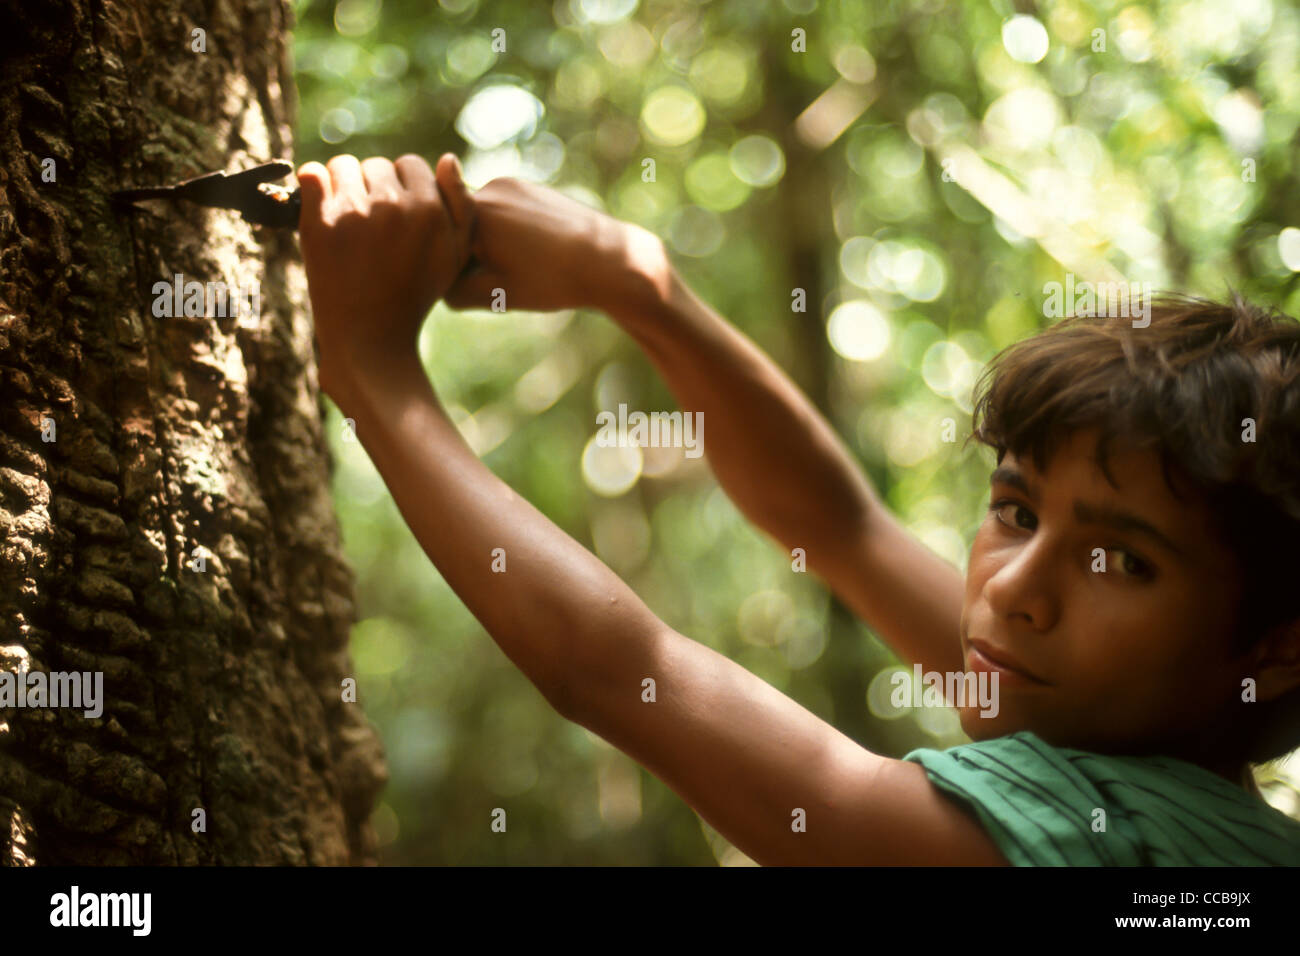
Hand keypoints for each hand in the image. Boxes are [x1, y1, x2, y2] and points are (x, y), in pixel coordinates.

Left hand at [296, 153, 472, 397]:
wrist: (370, 334)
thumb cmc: (416, 293)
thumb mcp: (455, 255)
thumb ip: (462, 205)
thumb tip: (448, 158)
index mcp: (428, 208)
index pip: (411, 164)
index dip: (405, 186)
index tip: (398, 213)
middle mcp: (392, 205)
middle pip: (377, 164)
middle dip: (375, 187)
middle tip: (373, 222)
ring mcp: (353, 212)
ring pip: (343, 166)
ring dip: (345, 185)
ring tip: (349, 217)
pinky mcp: (319, 223)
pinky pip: (311, 175)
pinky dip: (313, 185)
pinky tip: (322, 207)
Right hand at [442, 173, 668, 315]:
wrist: (608, 259)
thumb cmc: (552, 282)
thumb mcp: (495, 295)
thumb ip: (451, 289)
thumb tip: (433, 279)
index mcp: (476, 215)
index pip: (434, 236)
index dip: (444, 260)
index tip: (464, 279)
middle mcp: (490, 189)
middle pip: (456, 225)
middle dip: (467, 251)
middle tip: (499, 276)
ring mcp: (512, 183)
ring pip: (480, 217)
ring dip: (488, 240)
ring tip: (522, 264)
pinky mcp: (529, 185)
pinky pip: (502, 208)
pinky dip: (508, 229)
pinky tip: (534, 250)